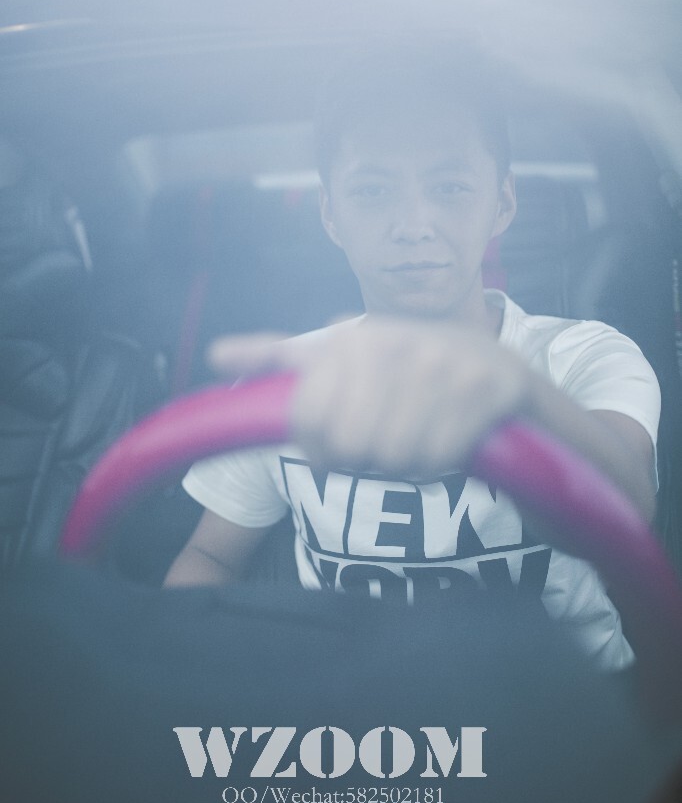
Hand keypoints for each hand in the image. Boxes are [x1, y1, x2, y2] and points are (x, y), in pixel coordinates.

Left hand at [208, 318, 530, 477]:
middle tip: (382, 446)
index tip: (336, 445)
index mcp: (351, 337)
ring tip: (415, 437)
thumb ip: (280, 355)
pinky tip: (444, 440)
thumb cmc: (406, 368)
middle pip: (350, 445)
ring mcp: (442, 362)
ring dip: (402, 465)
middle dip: (363, 460)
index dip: (320, 448)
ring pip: (393, 457)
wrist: (501, 370)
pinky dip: (436, 465)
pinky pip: (436, 458)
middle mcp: (393, 341)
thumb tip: (215, 354)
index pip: (308, 419)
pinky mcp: (484, 386)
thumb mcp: (342, 351)